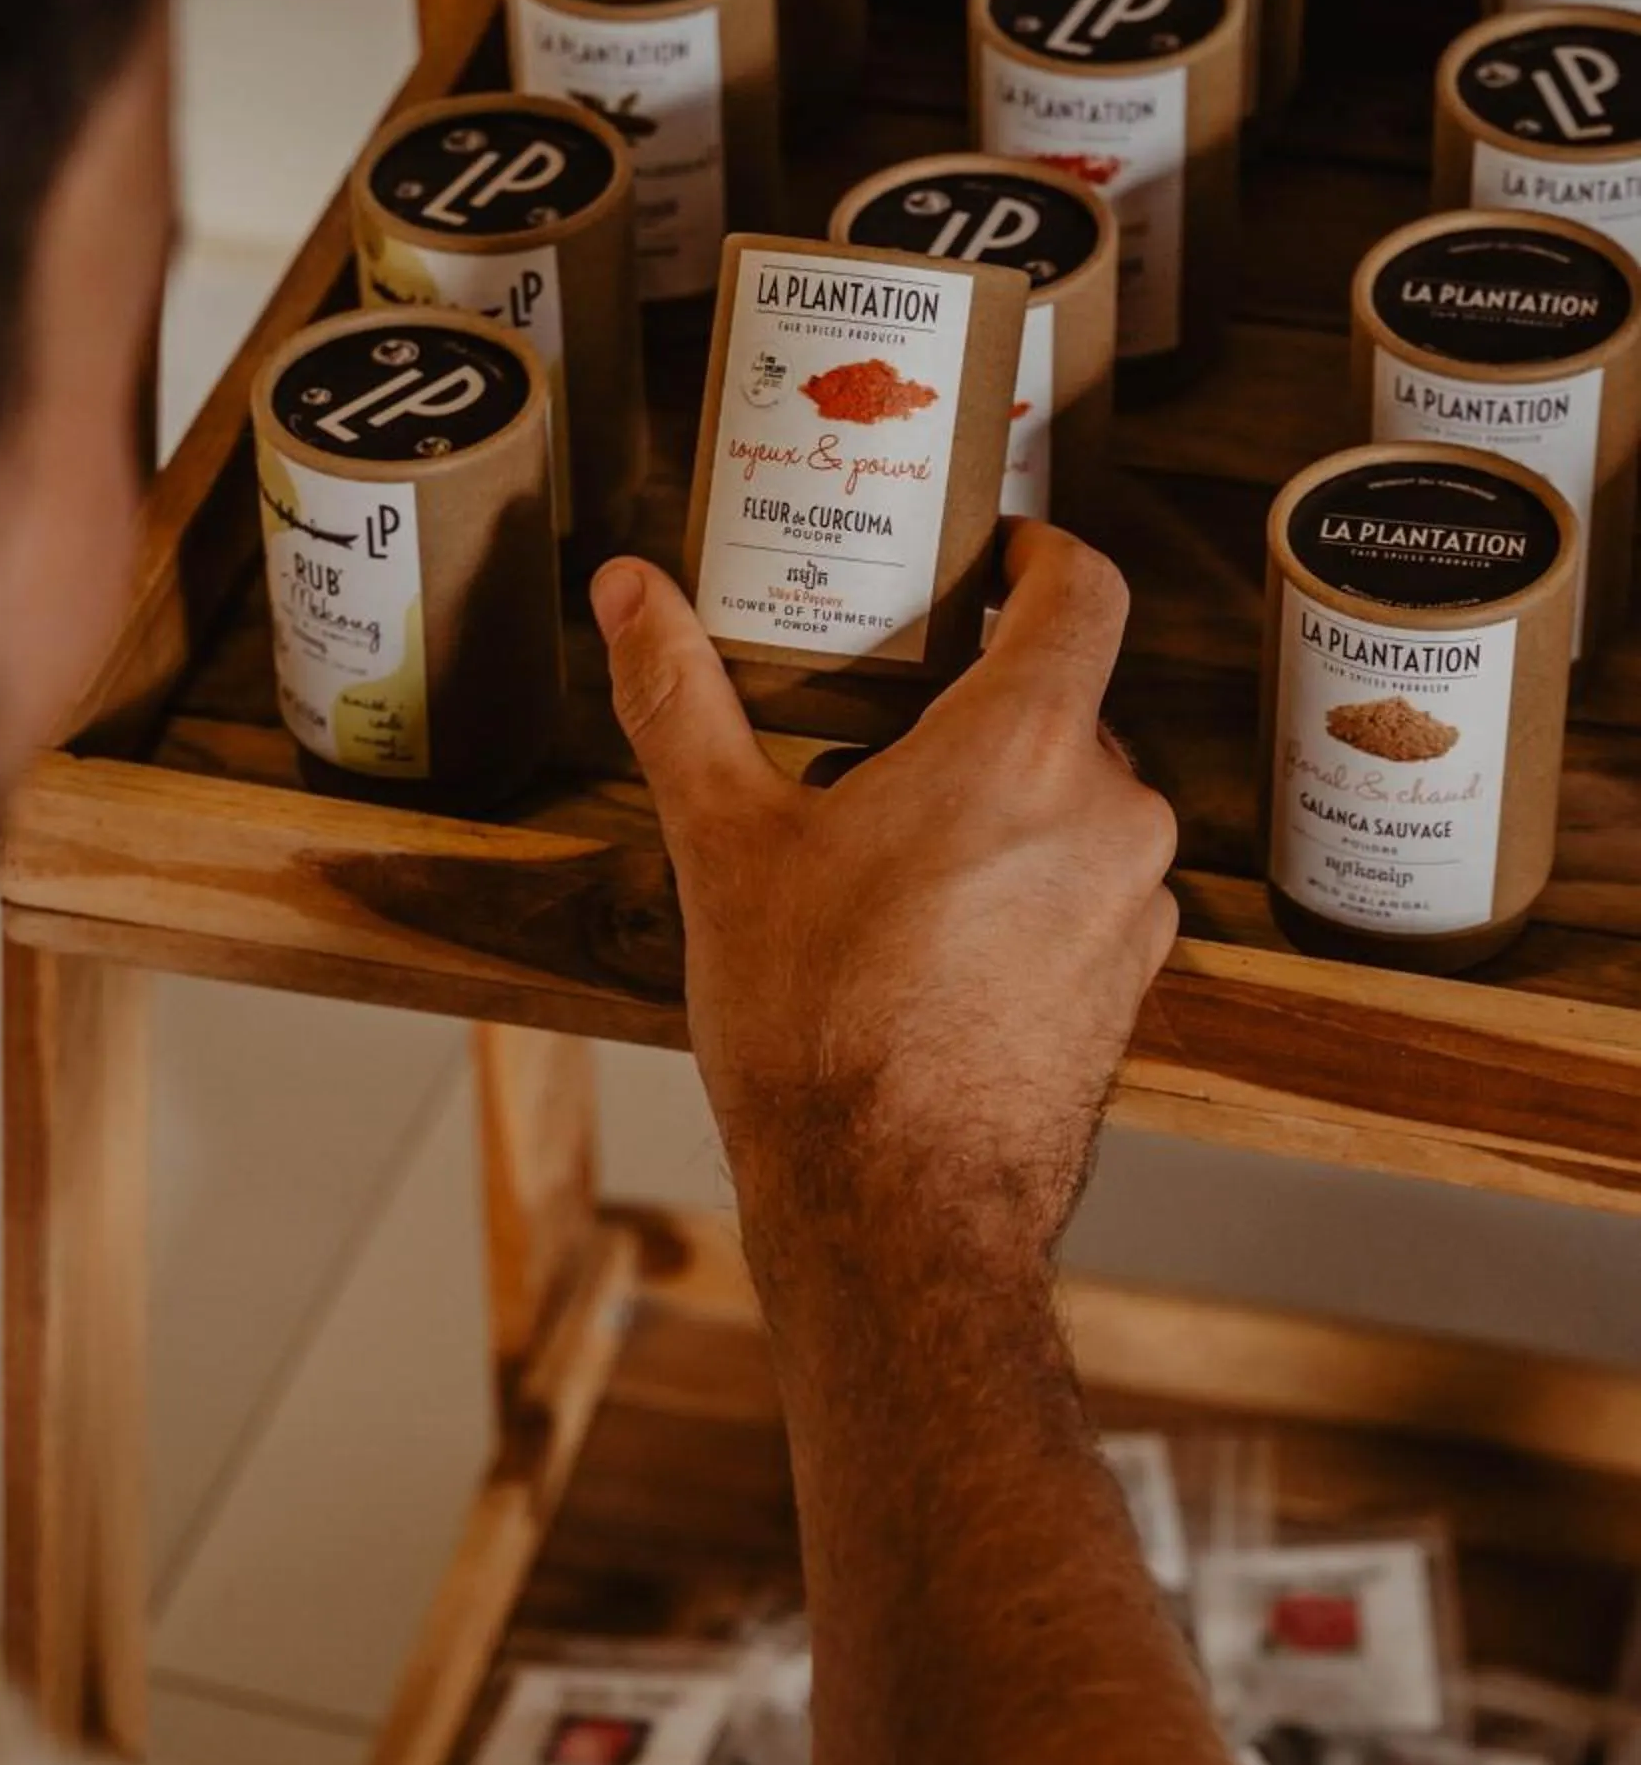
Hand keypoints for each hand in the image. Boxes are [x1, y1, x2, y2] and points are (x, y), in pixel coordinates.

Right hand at [591, 525, 1176, 1274]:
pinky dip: (1029, 889)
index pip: (1082, 589)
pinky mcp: (1134, 986)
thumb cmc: (816, 1027)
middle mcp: (1111, 812)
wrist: (893, 1208)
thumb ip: (680, 698)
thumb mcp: (723, 845)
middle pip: (1067, 706)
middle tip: (889, 727)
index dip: (1043, 556)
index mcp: (1023, 747)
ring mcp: (1136, 907)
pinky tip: (937, 941)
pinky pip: (1089, 894)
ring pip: (1077, 808)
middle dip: (983, 708)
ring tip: (896, 855)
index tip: (1000, 558)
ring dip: (1006, 808)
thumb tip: (628, 590)